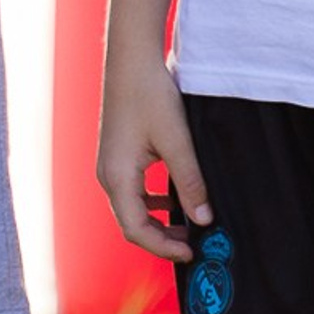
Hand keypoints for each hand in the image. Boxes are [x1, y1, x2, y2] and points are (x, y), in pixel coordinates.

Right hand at [97, 56, 211, 261]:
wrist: (131, 60)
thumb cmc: (149, 95)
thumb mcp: (177, 141)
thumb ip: (191, 183)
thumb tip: (205, 220)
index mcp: (116, 175)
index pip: (135, 229)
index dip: (163, 248)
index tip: (193, 254)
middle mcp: (108, 174)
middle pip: (131, 223)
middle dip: (162, 239)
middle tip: (196, 246)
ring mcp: (110, 164)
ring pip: (132, 208)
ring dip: (158, 222)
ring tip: (190, 226)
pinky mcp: (117, 155)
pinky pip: (132, 191)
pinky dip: (153, 204)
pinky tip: (175, 199)